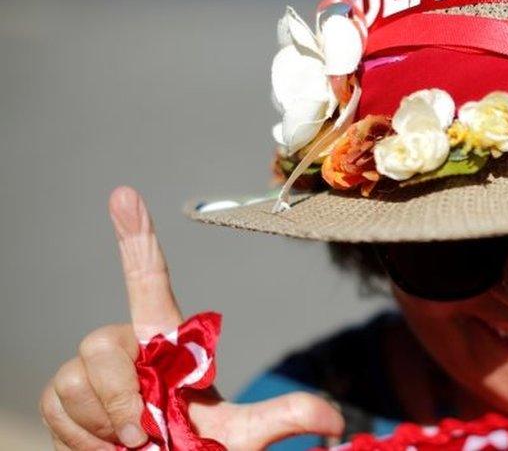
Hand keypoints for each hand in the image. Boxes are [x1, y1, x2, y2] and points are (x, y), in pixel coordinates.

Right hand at [39, 186, 343, 449]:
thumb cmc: (199, 450)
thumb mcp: (243, 435)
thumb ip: (284, 417)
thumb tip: (337, 423)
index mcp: (164, 343)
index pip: (148, 280)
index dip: (136, 238)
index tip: (125, 194)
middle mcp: (125, 350)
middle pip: (99, 344)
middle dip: (120, 394)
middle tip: (148, 434)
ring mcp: (90, 376)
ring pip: (76, 381)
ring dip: (106, 423)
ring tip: (134, 445)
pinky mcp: (61, 404)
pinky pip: (57, 408)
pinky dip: (83, 438)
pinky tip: (108, 450)